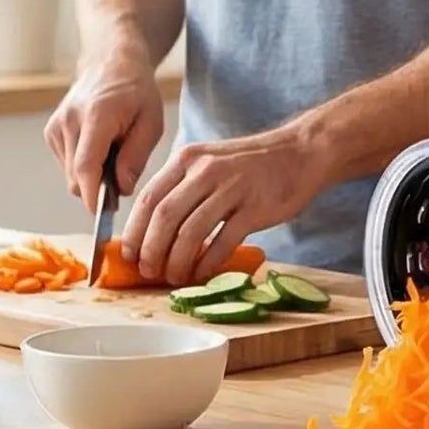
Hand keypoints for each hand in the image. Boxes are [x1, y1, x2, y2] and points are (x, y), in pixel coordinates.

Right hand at [44, 51, 165, 206]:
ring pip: (71, 175)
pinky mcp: (51, 132)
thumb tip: (120, 189)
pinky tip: (100, 148)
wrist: (111, 63)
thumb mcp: (152, 121)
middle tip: (124, 175)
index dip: (92, 196)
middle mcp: (69, 121)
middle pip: (77, 177)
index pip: (86, 166)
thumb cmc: (137, 92)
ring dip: (92, 176)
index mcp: (96, 116)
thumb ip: (136, 156)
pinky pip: (66, 166)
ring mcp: (56, 127)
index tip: (101, 216)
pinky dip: (83, 166)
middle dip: (99, 188)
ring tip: (114, 153)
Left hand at [121, 122, 329, 286]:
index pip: (148, 198)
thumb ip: (182, 188)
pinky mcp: (254, 207)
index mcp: (187, 159)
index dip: (134, 232)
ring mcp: (231, 188)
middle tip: (149, 272)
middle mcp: (205, 170)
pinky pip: (222, 242)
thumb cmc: (250, 164)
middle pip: (164, 217)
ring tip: (174, 277)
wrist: (300, 152)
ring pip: (190, 232)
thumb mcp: (209, 162)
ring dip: (177, 261)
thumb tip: (151, 230)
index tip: (129, 256)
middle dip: (151, 251)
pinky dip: (207, 263)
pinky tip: (201, 274)